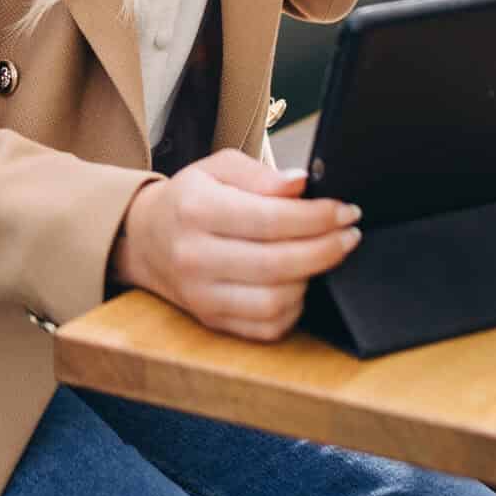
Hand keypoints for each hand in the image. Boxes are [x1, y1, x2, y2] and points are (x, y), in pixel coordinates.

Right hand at [109, 150, 363, 342]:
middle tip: (350, 234)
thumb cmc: (190, 199)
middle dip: (327, 249)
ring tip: (323, 255)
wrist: (145, 239)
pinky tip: (299, 282)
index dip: (317, 218)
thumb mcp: (218, 168)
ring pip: (275, 301)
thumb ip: (261, 175)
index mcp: (196, 210)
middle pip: (278, 264)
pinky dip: (293, 307)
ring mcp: (202, 295)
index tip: (346, 211)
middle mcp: (195, 257)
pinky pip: (266, 326)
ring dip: (311, 279)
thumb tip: (302, 186)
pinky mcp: (211, 320)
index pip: (270, 219)